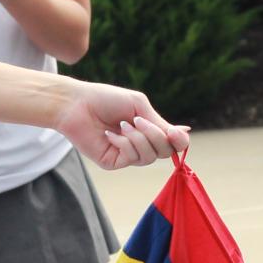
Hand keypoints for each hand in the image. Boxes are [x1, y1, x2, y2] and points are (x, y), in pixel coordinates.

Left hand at [55, 82, 189, 169]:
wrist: (77, 104)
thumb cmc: (106, 99)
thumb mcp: (139, 106)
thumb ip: (160, 123)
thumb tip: (185, 133)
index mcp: (148, 129)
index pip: (173, 143)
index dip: (179, 141)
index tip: (176, 132)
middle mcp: (140, 144)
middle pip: (165, 152)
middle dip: (155, 136)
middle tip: (138, 120)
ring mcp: (127, 155)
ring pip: (149, 157)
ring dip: (139, 138)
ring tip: (122, 125)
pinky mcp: (113, 163)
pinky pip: (131, 158)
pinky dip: (124, 143)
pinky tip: (109, 134)